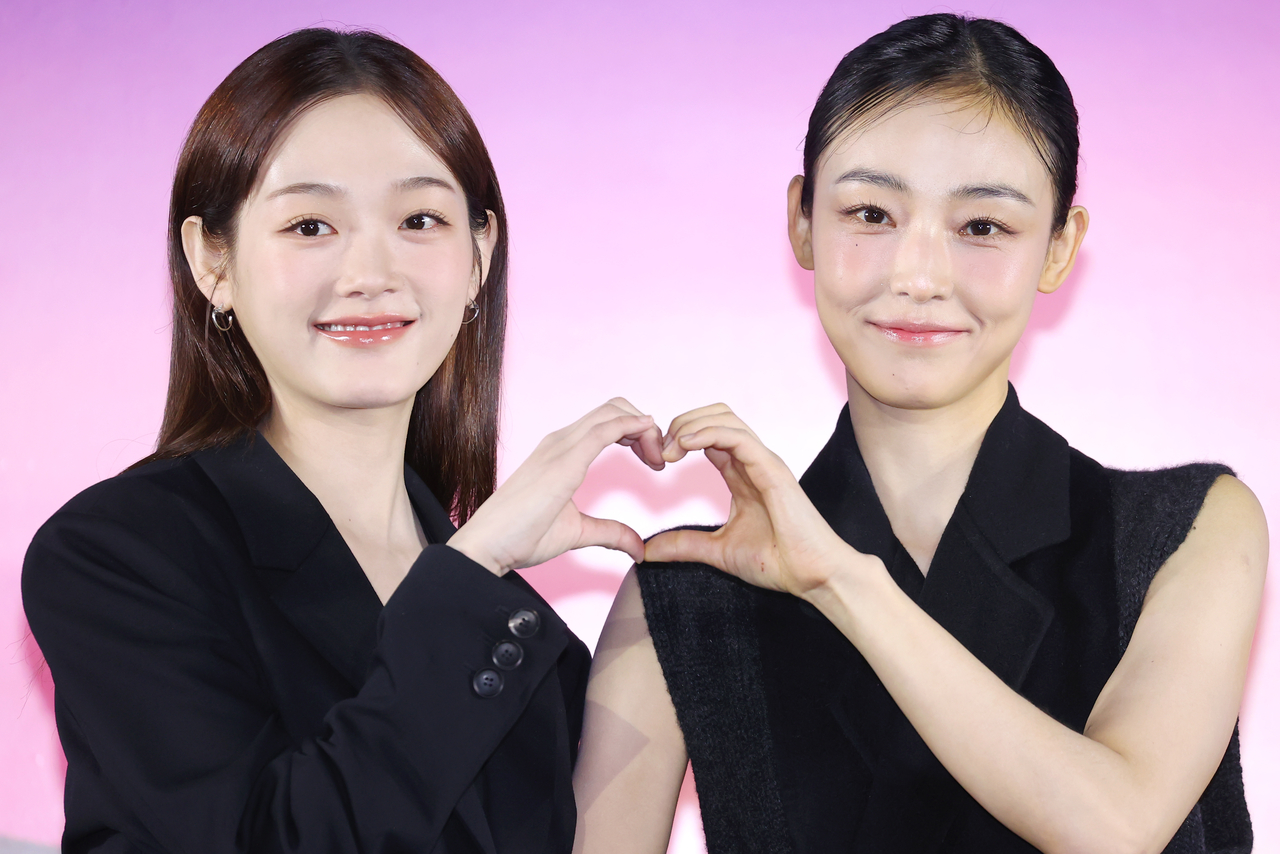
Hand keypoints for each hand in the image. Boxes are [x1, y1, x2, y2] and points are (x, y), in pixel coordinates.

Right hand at [448, 398, 665, 574]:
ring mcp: (560, 446)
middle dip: (644, 427)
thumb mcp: (576, 532)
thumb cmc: (519, 536)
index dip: (636, 432)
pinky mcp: (564, 460)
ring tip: (657, 459)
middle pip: (614, 408)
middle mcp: (561, 441)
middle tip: (659, 461)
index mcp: (562, 451)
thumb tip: (637, 547)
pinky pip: (605, 429)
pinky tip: (649, 438)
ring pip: (612, 411)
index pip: (607, 422)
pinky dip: (633, 426)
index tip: (653, 461)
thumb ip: (609, 533)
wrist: (487, 545)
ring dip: (644, 427)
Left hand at [644, 404, 865, 595]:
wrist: (812, 577)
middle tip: (660, 451)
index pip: (708, 435)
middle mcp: (752, 461)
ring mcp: (764, 462)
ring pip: (725, 418)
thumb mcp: (717, 551)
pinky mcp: (772, 469)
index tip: (657, 459)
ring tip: (670, 448)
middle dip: (682, 423)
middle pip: (714, 416)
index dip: (679, 437)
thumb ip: (684, 545)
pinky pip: (739, 437)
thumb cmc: (777, 562)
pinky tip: (686, 444)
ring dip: (691, 425)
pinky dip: (709, 432)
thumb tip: (647, 551)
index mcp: (741, 474)